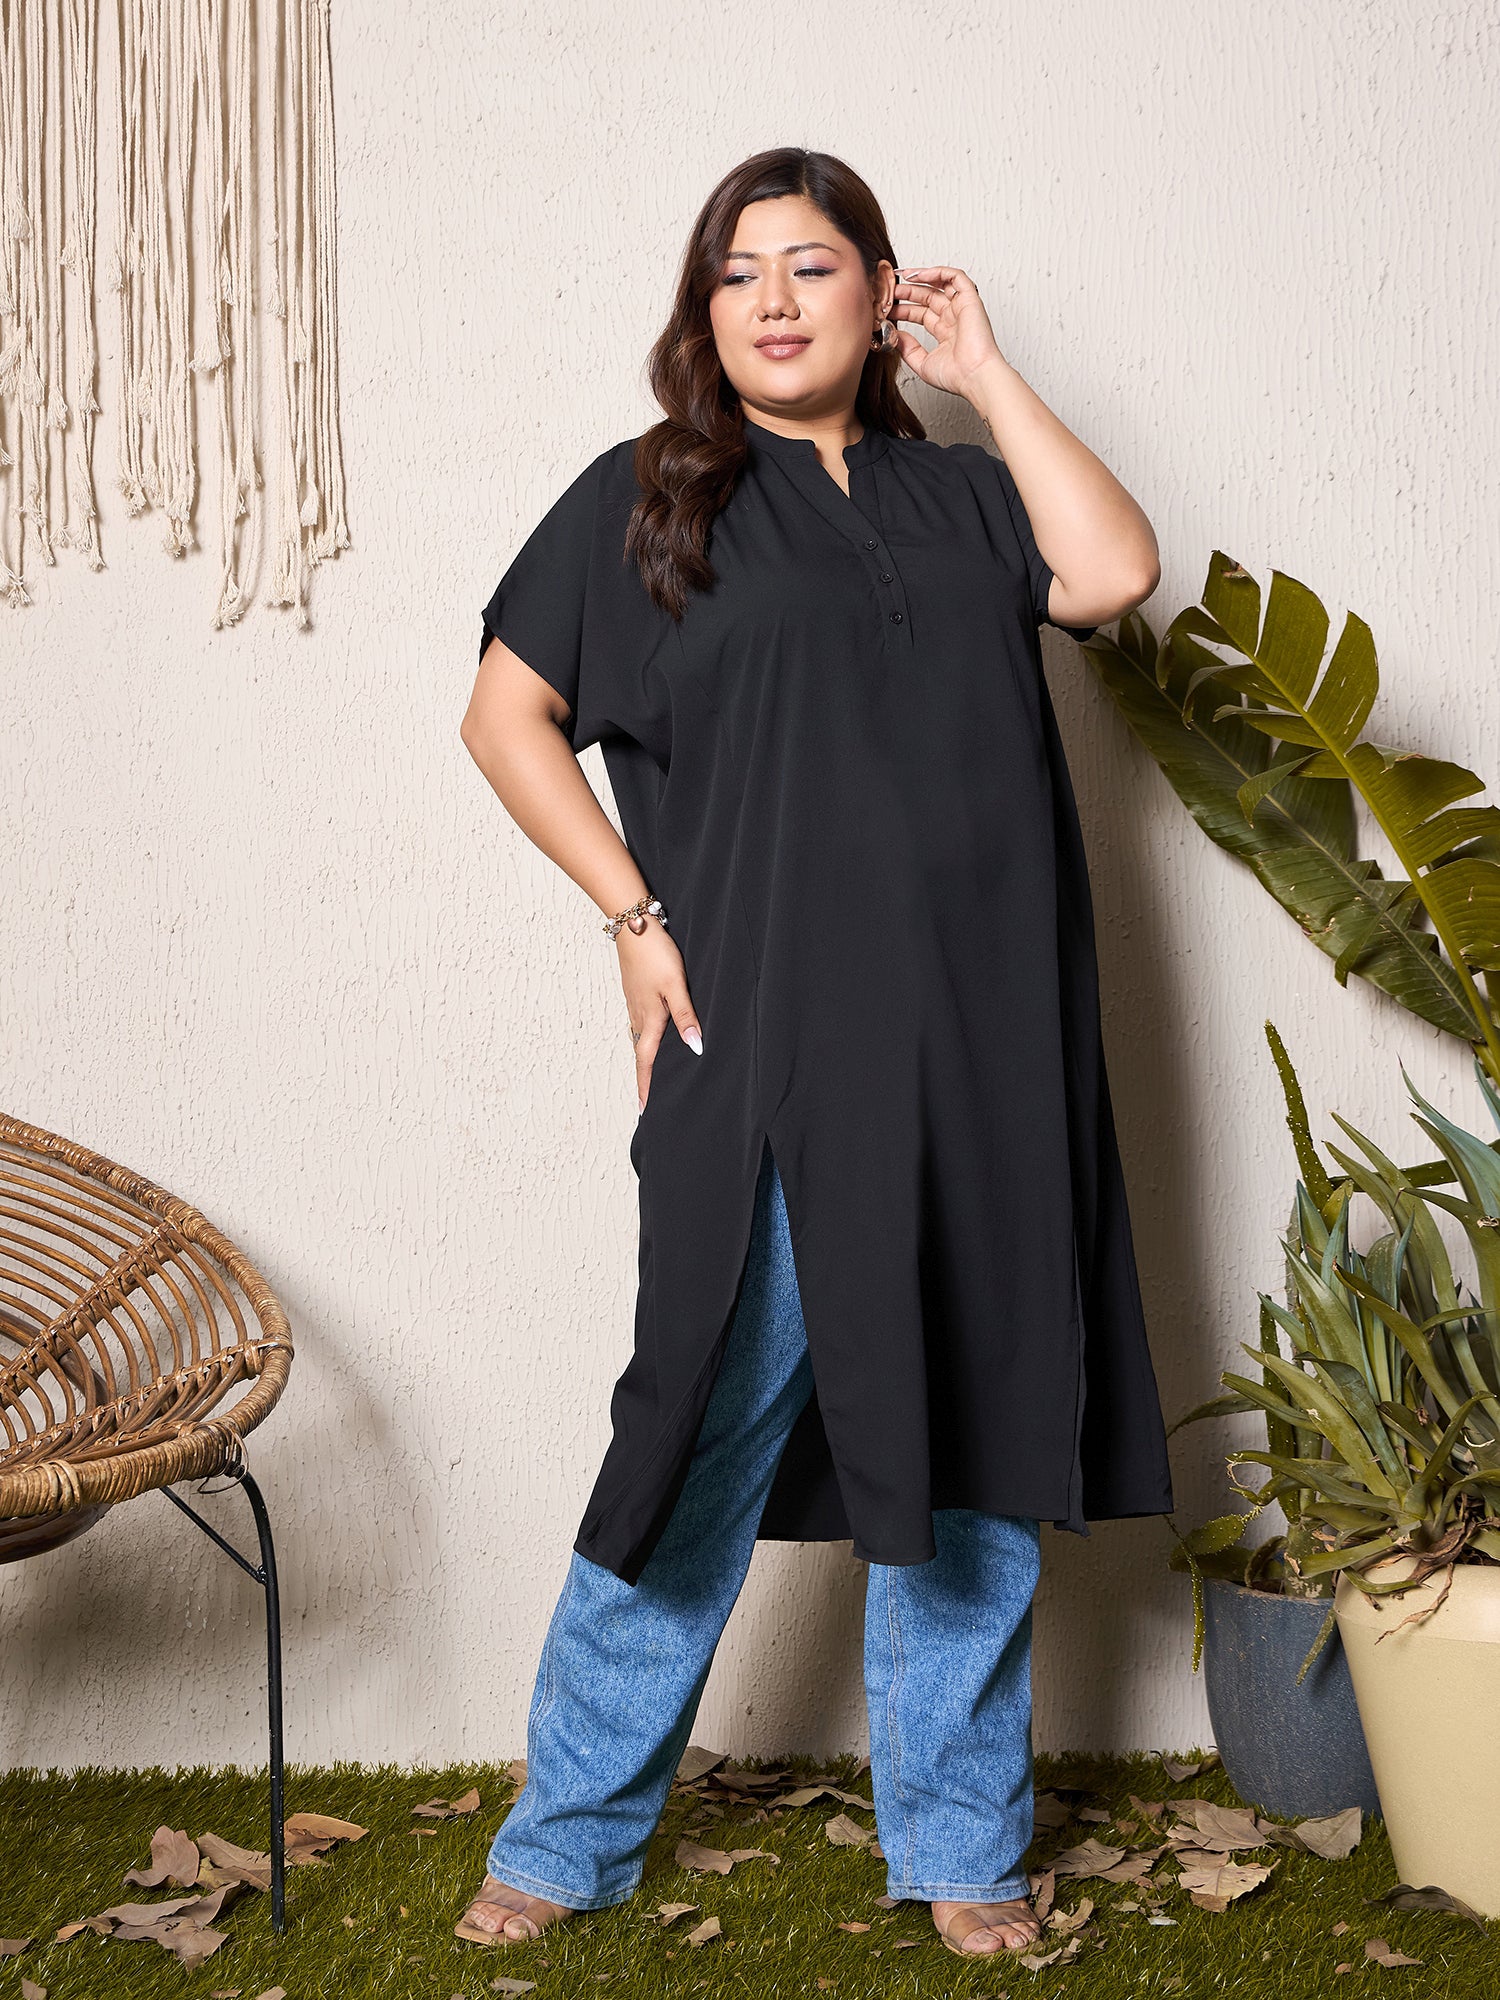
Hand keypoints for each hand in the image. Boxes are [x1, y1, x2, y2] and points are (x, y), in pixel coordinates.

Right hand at [615, 923, 702, 1111]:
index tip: (644, 1109)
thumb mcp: (676, 985)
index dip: (646, 1086)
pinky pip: (639, 1023)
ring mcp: (634, 1003)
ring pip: (639, 1038)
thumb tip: (694, 1047)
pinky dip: (645, 1038)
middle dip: (645, 1077)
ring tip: (651, 1073)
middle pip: (641, 1053)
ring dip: (644, 1058)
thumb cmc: (656, 953)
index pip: (646, 1061)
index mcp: (649, 1018)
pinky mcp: (635, 991)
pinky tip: (652, 1035)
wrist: (633, 925)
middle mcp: (638, 1015)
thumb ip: (686, 1016)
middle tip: (648, 1099)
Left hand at [889, 264, 1006, 401]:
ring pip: (941, 283)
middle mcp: (954, 319)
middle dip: (908, 292)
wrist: (974, 376)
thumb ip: (907, 349)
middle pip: (928, 297)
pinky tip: (918, 275)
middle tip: (890, 290)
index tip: (888, 308)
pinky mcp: (970, 299)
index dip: (904, 309)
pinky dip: (937, 272)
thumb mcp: (922, 363)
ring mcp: (962, 308)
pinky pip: (955, 277)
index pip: (921, 314)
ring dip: (921, 278)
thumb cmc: (956, 376)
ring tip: (902, 278)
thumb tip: (895, 336)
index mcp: (945, 333)